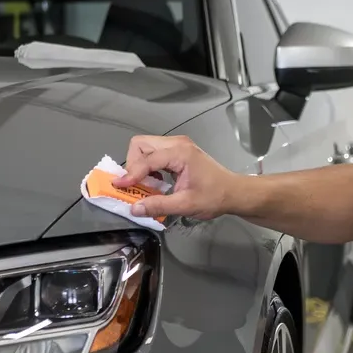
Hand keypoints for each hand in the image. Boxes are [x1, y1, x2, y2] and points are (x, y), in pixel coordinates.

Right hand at [112, 135, 236, 220]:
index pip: (147, 159)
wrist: (233, 192)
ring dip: (139, 165)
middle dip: (132, 164)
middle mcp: (177, 144)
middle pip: (141, 144)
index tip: (119, 186)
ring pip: (145, 147)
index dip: (131, 173)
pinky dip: (148, 166)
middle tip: (134, 185)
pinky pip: (154, 153)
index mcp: (180, 153)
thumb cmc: (214, 197)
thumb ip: (158, 205)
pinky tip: (155, 181)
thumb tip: (134, 208)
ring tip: (144, 185)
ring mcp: (177, 145)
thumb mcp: (186, 205)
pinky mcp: (178, 151)